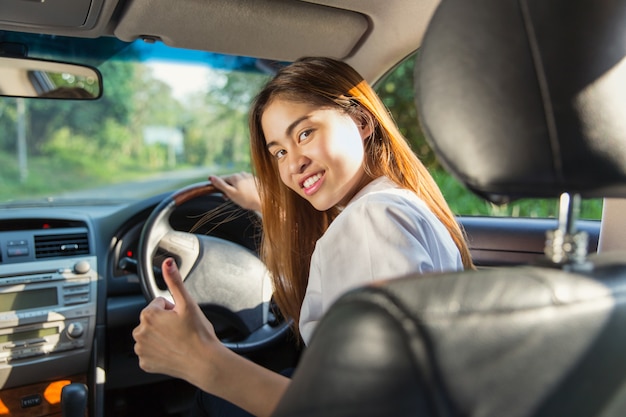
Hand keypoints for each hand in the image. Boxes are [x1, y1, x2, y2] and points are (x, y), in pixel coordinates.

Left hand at [132, 258, 221, 383]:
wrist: (204, 362)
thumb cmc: (198, 334)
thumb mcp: (187, 303)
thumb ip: (174, 281)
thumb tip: (167, 263)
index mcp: (148, 315)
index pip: (159, 303)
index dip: (173, 309)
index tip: (181, 318)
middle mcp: (140, 332)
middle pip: (153, 319)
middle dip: (165, 321)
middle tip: (181, 329)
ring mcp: (141, 349)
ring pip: (151, 335)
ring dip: (161, 335)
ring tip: (178, 340)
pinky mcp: (145, 363)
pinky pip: (150, 351)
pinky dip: (160, 350)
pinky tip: (173, 351)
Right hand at [210, 172, 261, 212]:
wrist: (265, 202)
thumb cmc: (247, 199)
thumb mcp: (231, 193)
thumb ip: (220, 185)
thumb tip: (210, 177)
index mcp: (235, 176)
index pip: (222, 179)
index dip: (219, 187)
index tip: (223, 196)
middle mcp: (242, 174)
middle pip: (230, 180)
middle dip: (228, 189)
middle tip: (230, 199)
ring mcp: (249, 176)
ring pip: (238, 182)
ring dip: (236, 189)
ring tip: (240, 199)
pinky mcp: (255, 180)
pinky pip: (246, 184)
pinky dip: (244, 189)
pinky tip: (247, 196)